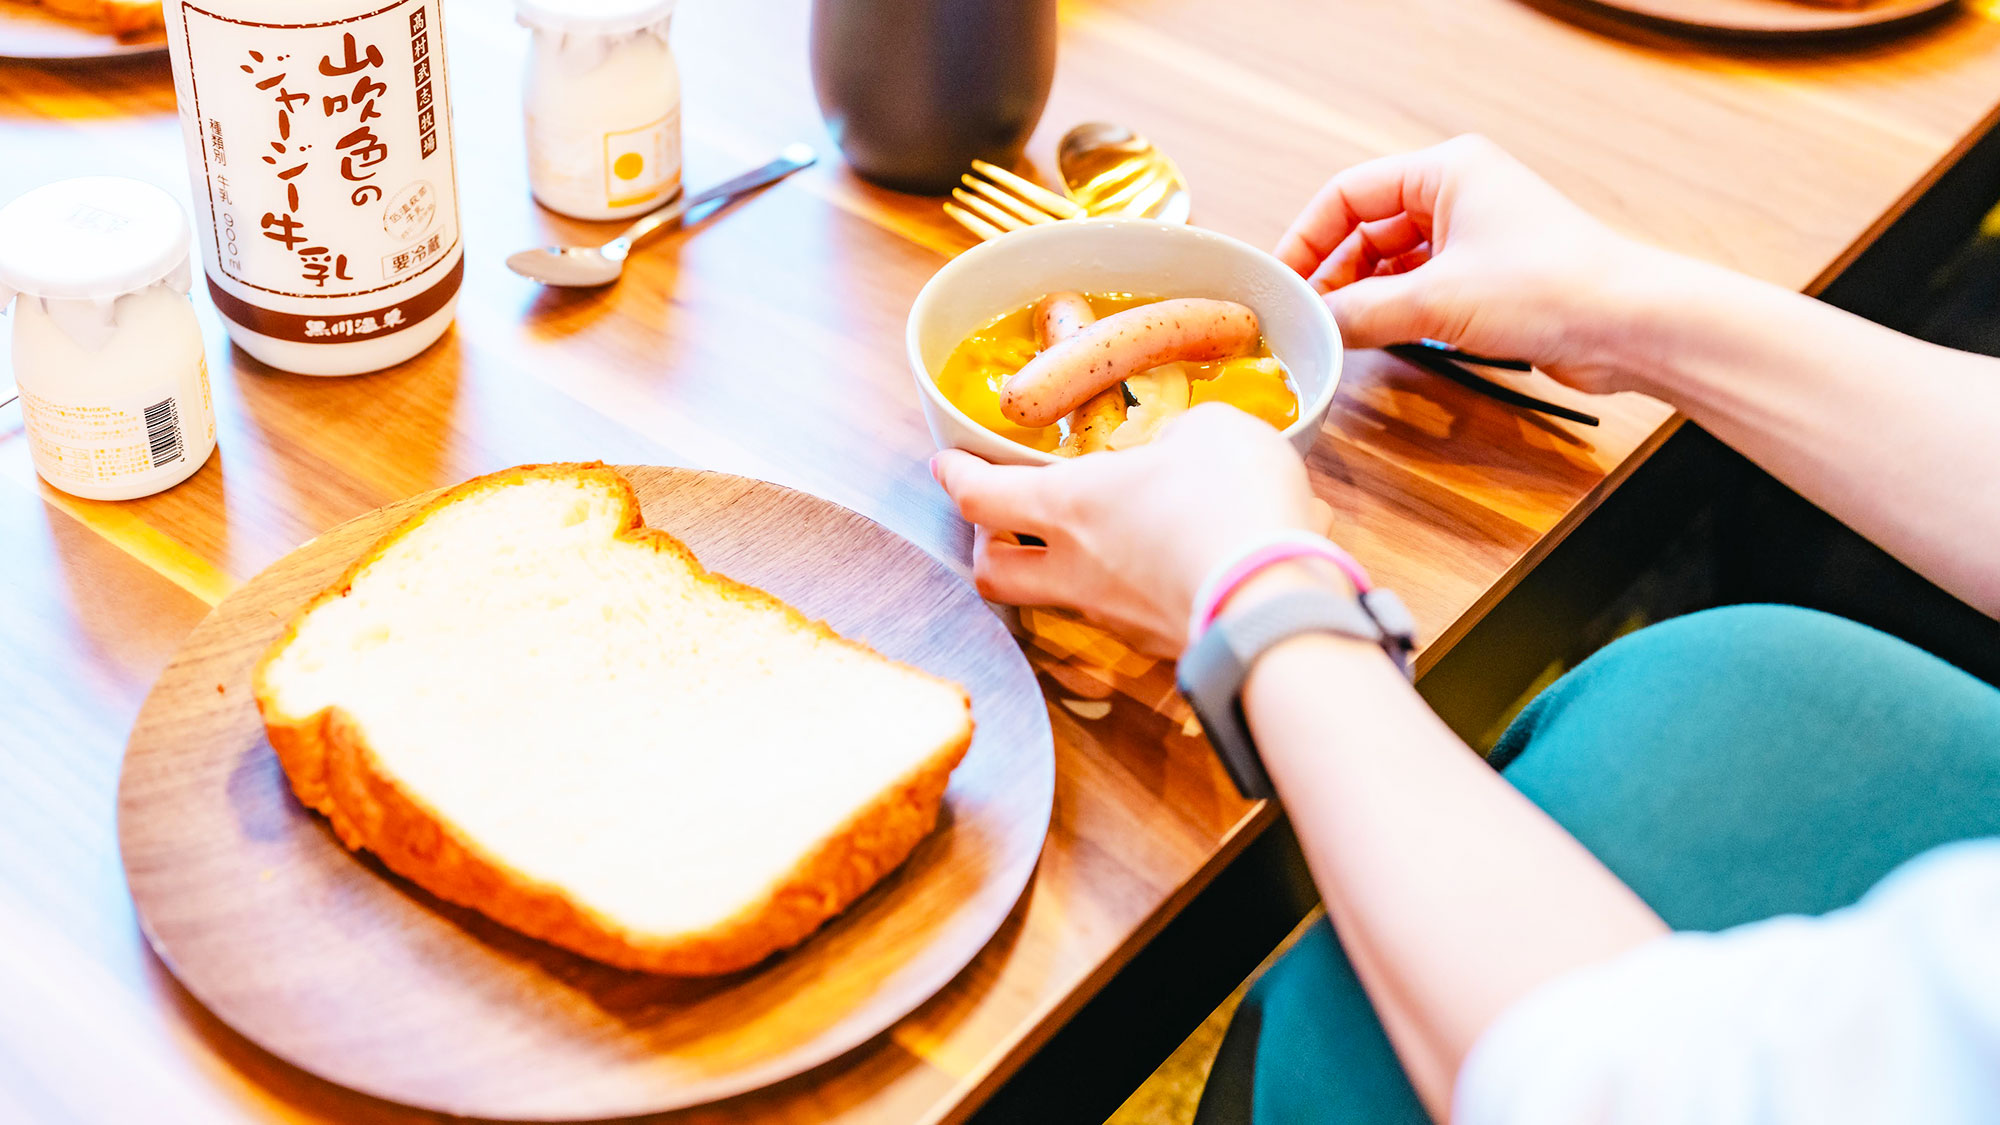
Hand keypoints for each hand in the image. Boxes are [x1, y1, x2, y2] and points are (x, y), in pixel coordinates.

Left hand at [931, 405, 1328, 656]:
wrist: (1279, 605)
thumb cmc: (1232, 504)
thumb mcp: (1211, 432)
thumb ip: (1180, 437)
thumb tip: (1177, 454)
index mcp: (1069, 506)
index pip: (981, 495)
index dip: (957, 475)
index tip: (946, 464)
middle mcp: (1076, 570)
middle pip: (994, 572)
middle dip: (987, 547)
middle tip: (1002, 524)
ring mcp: (1115, 619)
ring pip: (1061, 600)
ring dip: (1066, 571)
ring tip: (1105, 540)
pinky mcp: (1159, 647)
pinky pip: (1129, 618)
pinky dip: (1135, 592)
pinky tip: (1173, 568)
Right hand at [1276, 134, 1690, 394]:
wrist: (1627, 324)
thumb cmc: (1550, 286)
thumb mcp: (1437, 300)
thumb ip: (1363, 313)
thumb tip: (1314, 326)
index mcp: (1447, 169)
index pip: (1348, 194)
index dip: (1307, 237)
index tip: (1282, 278)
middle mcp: (1459, 193)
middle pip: (1367, 229)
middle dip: (1334, 273)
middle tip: (1305, 316)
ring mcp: (1475, 235)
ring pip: (1392, 262)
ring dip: (1363, 296)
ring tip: (1335, 333)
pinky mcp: (1488, 276)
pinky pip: (1420, 287)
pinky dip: (1394, 310)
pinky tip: (1374, 337)